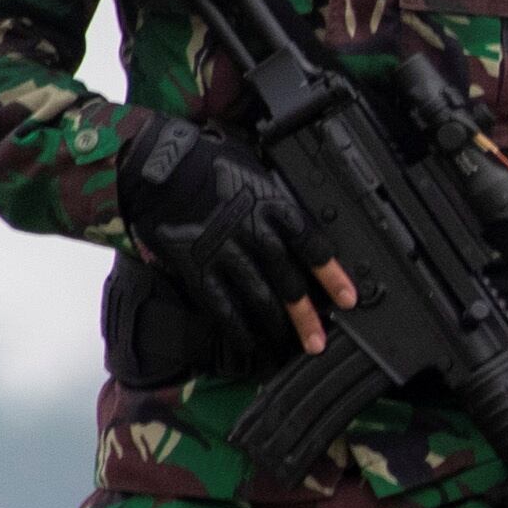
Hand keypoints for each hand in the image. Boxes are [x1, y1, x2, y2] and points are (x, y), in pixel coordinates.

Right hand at [118, 115, 358, 356]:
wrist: (157, 166)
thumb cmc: (208, 163)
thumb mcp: (255, 173)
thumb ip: (277, 202)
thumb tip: (295, 225)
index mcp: (274, 208)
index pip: (313, 248)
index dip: (333, 278)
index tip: (349, 300)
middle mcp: (255, 234)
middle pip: (289, 283)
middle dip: (307, 317)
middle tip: (318, 341)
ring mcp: (225, 253)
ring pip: (260, 299)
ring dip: (277, 326)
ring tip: (290, 344)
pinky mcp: (197, 267)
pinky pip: (222, 305)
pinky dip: (238, 327)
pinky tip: (249, 343)